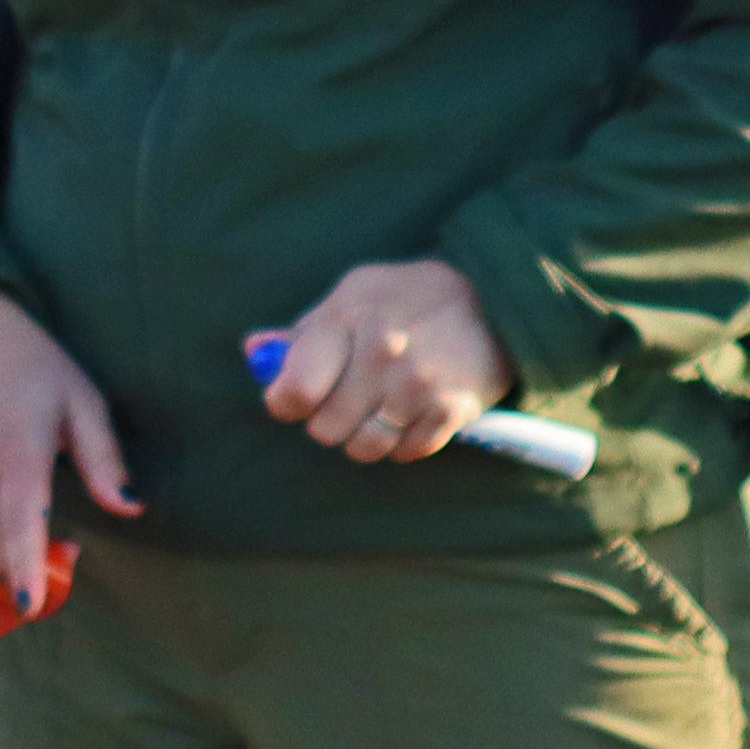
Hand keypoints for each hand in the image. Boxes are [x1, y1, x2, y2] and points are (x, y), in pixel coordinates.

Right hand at [0, 287, 132, 601]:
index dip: (24, 570)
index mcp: (18, 451)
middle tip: (64, 554)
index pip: (19, 524)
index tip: (31, 606)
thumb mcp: (82, 400)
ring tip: (32, 530)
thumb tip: (129, 509)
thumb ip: (104, 459)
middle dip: (25, 573)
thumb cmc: (33, 366)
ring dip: (0, 557)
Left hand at [258, 255, 513, 463]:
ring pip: (364, 447)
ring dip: (368, 436)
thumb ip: (304, 331)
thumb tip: (255, 352)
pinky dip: (406, 442)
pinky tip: (414, 415)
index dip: (289, 403)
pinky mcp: (452, 407)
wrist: (494, 298)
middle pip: (326, 429)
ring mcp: (417, 382)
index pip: (294, 390)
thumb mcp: (353, 296)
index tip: (301, 399)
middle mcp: (381, 349)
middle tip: (354, 398)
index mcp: (347, 317)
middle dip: (333, 420)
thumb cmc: (408, 299)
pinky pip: (406, 453)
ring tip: (382, 409)